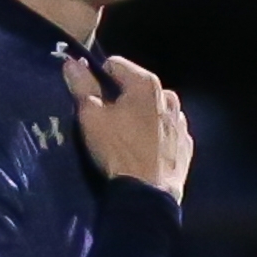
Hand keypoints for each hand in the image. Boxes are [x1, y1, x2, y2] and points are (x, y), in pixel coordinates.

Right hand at [65, 54, 193, 202]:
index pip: (115, 65)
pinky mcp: (185, 143)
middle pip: (135, 87)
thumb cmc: (118, 150)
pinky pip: (164, 130)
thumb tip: (71, 62)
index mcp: (147, 84)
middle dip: (119, 97)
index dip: (97, 78)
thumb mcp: (92, 116)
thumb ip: (82, 85)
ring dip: (138, 115)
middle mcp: (169, 97)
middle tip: (106, 121)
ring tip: (124, 137)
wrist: (148, 194)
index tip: (90, 98)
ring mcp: (180, 121)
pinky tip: (142, 150)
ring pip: (152, 108)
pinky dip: (153, 134)